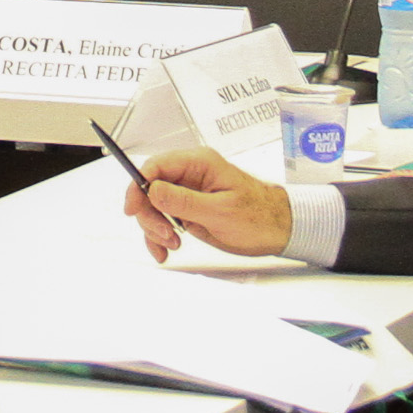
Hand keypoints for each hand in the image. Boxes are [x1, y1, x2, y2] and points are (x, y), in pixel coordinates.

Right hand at [122, 144, 292, 258]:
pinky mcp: (189, 210)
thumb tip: (152, 189)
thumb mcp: (220, 211)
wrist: (279, 230)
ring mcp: (188, 193)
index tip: (133, 208)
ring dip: (155, 228)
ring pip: (153, 207)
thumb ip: (183, 200)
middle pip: (149, 188)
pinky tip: (165, 249)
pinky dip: (159, 236)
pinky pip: (163, 219)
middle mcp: (190, 175)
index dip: (138, 185)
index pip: (155, 166)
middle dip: (150, 214)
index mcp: (199, 164)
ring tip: (171, 244)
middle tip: (164, 234)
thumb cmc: (260, 216)